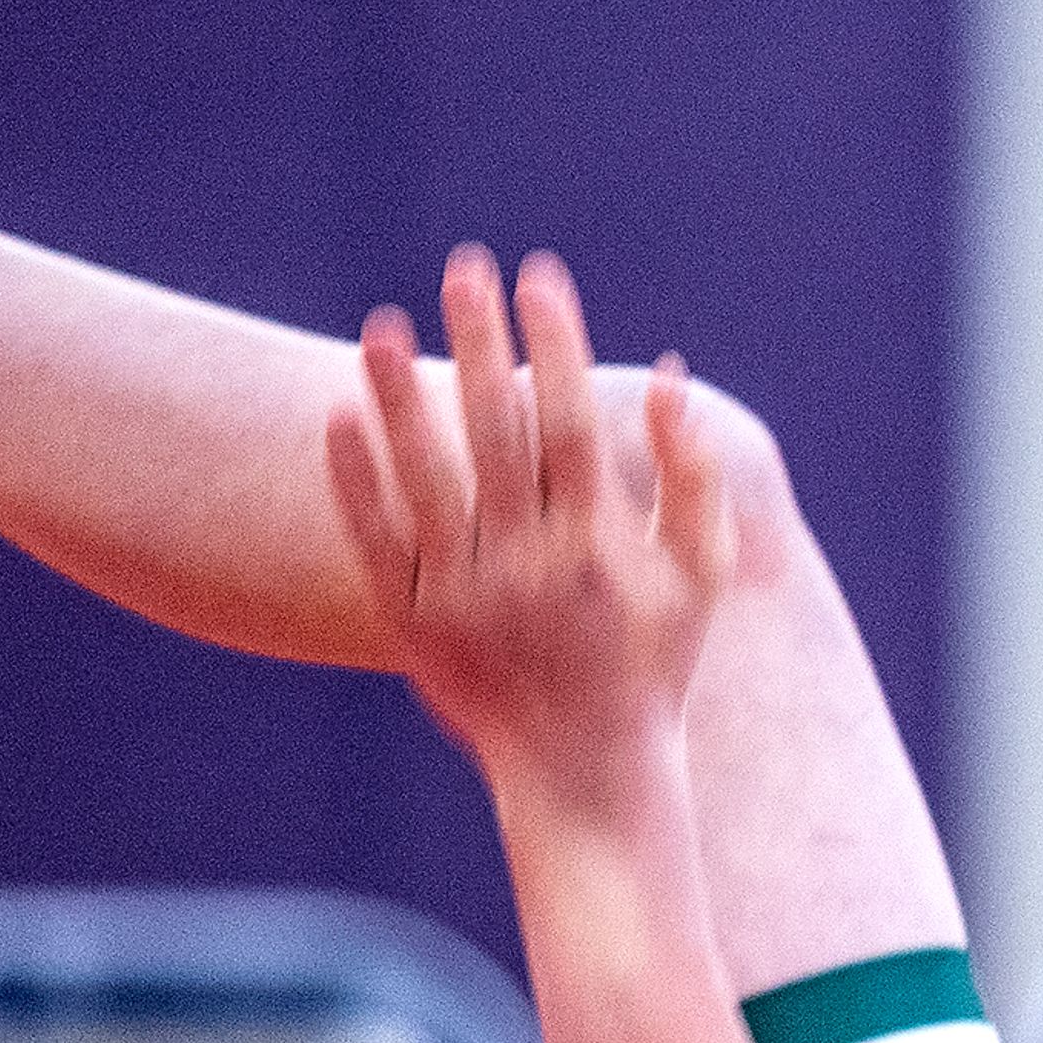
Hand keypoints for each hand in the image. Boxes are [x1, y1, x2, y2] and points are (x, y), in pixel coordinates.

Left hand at [324, 244, 725, 792]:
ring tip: (381, 324)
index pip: (574, 423)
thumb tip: (671, 377)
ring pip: (424, 477)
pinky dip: (356, 479)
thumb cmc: (650, 668)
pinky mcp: (412, 623)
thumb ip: (693, 478)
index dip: (559, 345)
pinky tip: (342, 415)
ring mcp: (465, 594)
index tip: (541, 277)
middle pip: (499, 432)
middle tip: (463, 267)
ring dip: (402, 397)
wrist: (585, 775)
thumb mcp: (700, 581)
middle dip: (483, 343)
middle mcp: (530, 565)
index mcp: (600, 547)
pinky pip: (375, 539)